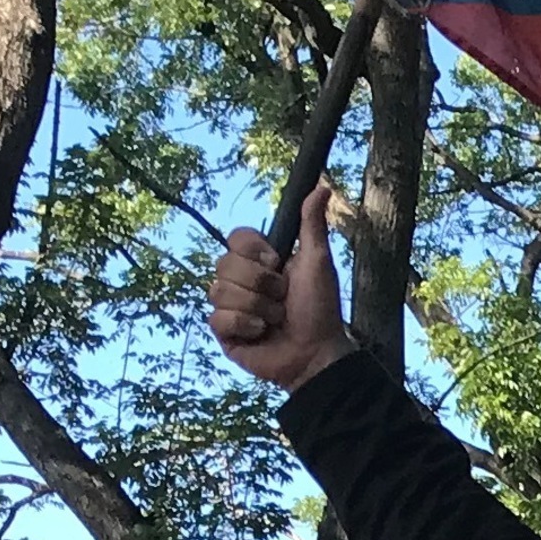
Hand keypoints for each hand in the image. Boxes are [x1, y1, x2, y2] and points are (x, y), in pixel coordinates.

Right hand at [206, 189, 356, 390]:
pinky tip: (262, 334)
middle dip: (261, 284)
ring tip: (275, 319)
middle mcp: (240, 279)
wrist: (317, 353)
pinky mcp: (224, 331)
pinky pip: (218, 318)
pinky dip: (245, 325)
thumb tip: (322, 187)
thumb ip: (312, 225)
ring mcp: (230, 305)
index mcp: (258, 261)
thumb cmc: (320, 309)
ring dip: (258, 307)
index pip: (235, 238)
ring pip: (220, 291)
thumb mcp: (317, 262)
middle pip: (224, 263)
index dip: (254, 251)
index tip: (277, 263)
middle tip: (282, 298)